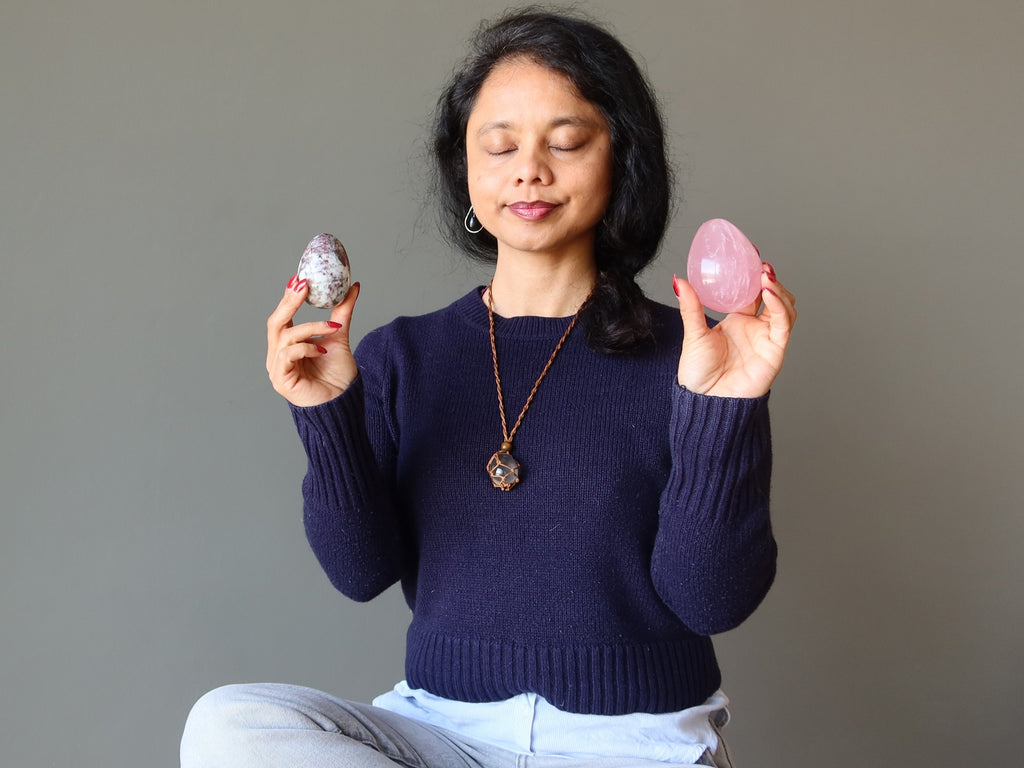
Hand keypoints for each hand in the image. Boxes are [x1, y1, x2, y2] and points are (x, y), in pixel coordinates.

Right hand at [266, 275, 360, 406]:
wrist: (342, 404)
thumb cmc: (337, 377)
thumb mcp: (339, 337)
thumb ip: (342, 313)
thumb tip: (353, 286)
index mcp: (287, 345)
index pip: (283, 316)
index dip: (288, 297)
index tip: (300, 278)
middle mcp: (278, 355)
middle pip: (275, 322)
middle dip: (289, 301)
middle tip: (304, 285)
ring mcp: (277, 368)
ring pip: (286, 336)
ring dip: (311, 327)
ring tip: (332, 328)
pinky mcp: (281, 380)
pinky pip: (288, 355)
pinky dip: (305, 347)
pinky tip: (322, 350)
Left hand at [673, 263, 795, 397]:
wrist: (705, 402)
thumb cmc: (699, 374)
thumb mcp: (693, 334)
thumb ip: (691, 307)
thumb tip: (678, 280)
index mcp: (738, 320)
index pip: (752, 290)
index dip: (754, 272)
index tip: (751, 253)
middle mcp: (756, 327)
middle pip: (773, 295)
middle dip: (770, 278)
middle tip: (760, 263)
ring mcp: (767, 338)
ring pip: (784, 306)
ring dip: (778, 289)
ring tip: (764, 275)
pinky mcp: (775, 351)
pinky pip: (784, 325)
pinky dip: (780, 306)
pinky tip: (768, 293)